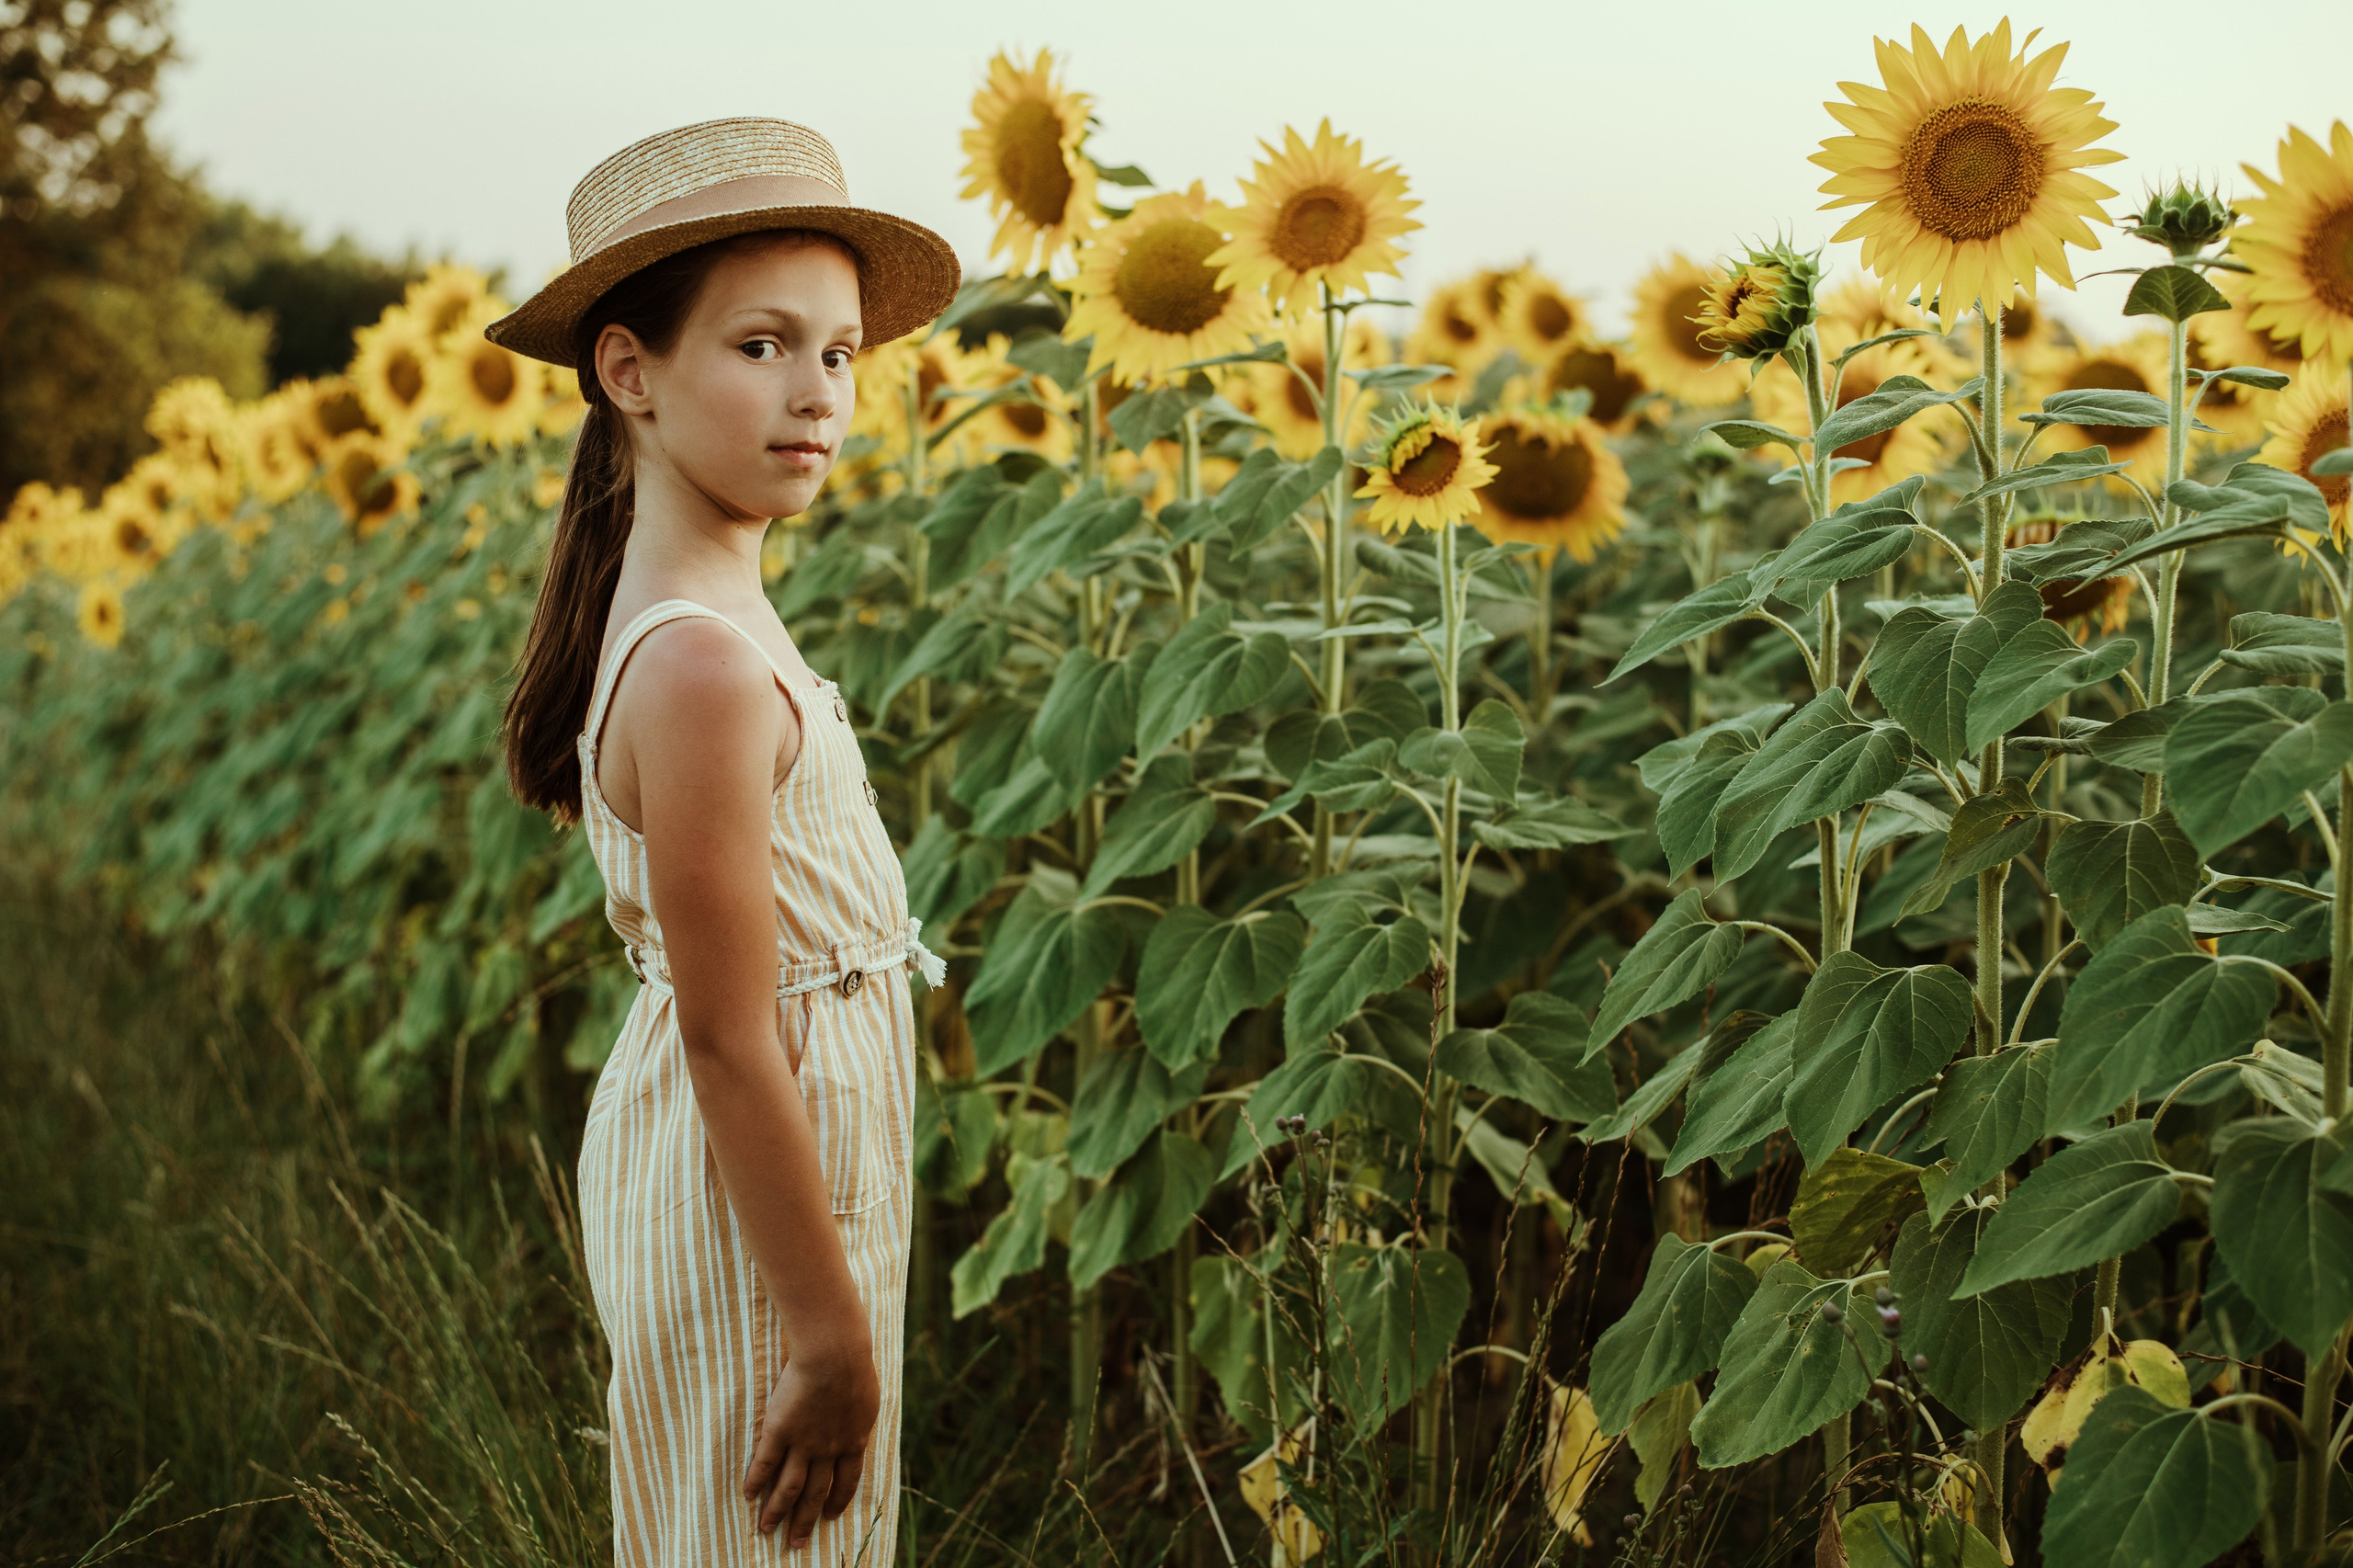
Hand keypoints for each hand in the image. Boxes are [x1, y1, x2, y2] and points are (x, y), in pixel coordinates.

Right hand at [742, 1338, 880, 1545]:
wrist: (835, 1354)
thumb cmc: (855, 1366)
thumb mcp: (867, 1398)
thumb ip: (859, 1417)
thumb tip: (857, 1422)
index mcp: (854, 1442)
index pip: (846, 1482)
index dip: (837, 1501)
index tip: (830, 1517)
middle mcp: (828, 1450)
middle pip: (815, 1493)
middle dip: (805, 1520)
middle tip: (795, 1543)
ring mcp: (803, 1442)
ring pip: (788, 1487)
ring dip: (777, 1510)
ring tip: (766, 1529)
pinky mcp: (779, 1430)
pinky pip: (765, 1463)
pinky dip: (756, 1481)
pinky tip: (748, 1495)